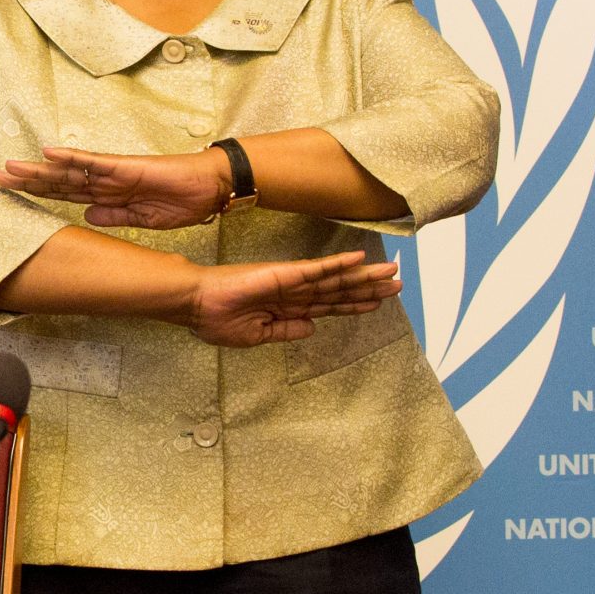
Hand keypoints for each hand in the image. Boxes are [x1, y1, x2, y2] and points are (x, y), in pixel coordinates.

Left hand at [0, 145, 228, 228]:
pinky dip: (71, 158)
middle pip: (59, 182)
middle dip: (28, 181)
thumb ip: (115, 217)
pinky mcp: (125, 166)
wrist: (210, 188)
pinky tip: (48, 154)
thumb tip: (87, 215)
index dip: (39, 196)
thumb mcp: (143, 221)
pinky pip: (93, 162)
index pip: (65, 196)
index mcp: (108, 197)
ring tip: (10, 168)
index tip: (13, 197)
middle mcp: (104, 183)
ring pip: (68, 171)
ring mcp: (112, 173)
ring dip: (39, 170)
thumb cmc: (182, 202)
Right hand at [187, 251, 399, 347]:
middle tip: (398, 284)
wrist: (196, 305)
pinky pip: (317, 268)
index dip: (354, 304)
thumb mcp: (256, 335)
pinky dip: (338, 263)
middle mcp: (295, 292)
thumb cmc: (217, 320)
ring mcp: (292, 280)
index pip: (329, 305)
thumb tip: (312, 327)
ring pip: (336, 278)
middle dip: (369, 288)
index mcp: (288, 308)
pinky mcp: (285, 273)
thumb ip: (285, 330)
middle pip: (340, 290)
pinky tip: (358, 258)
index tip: (378, 303)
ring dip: (364, 275)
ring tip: (391, 272)